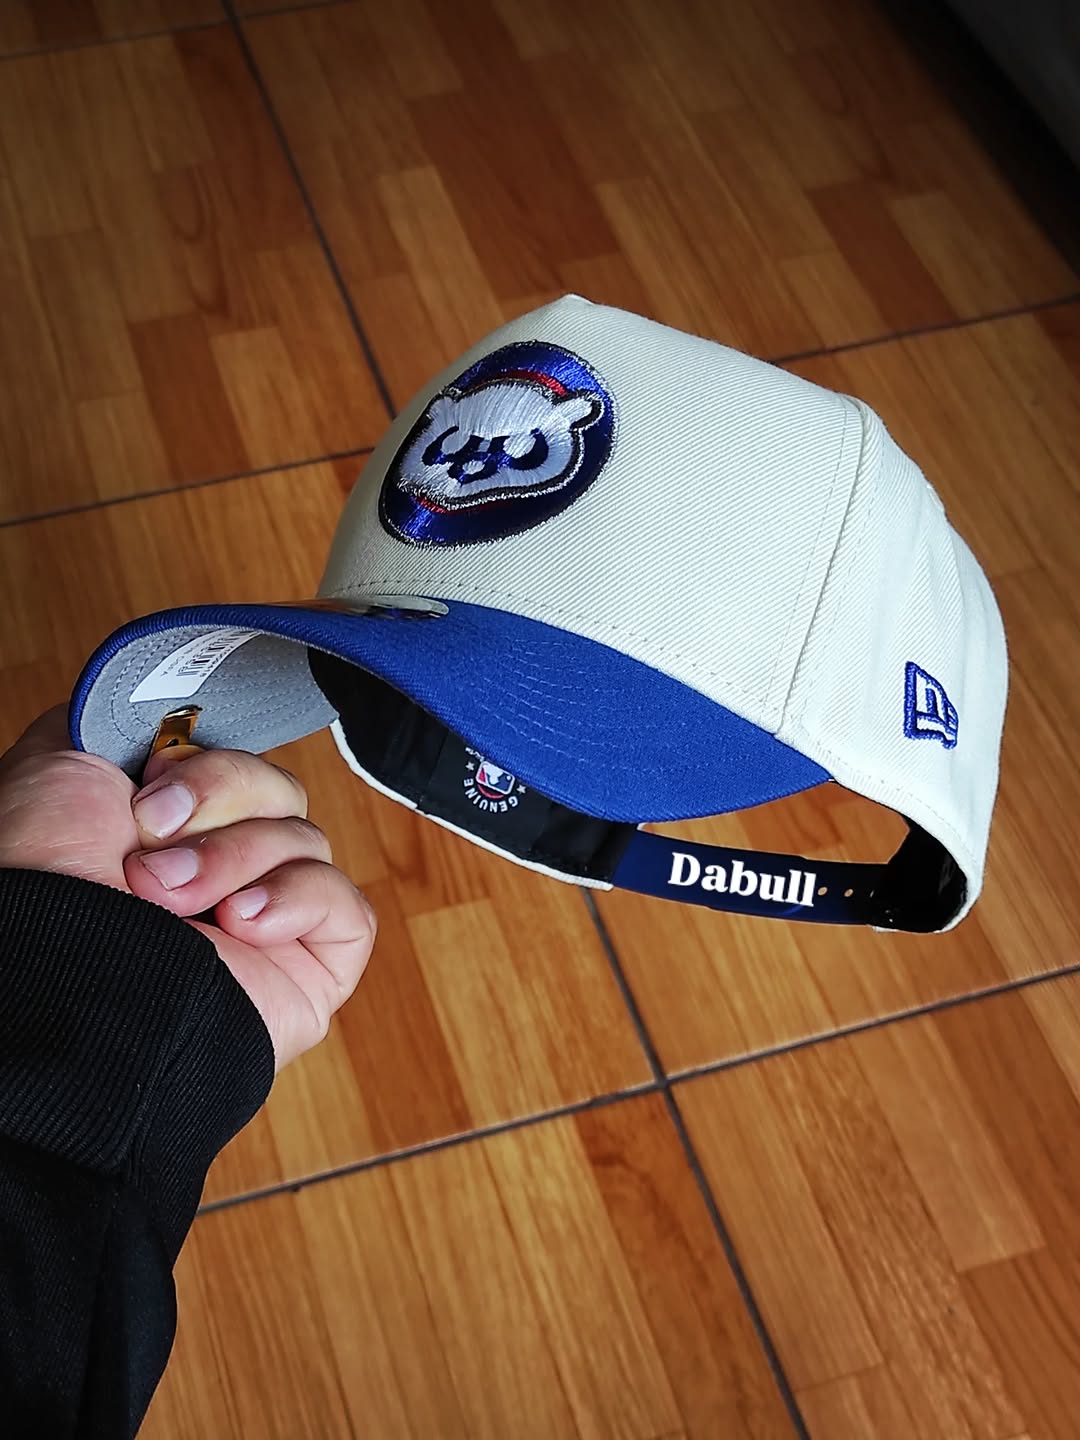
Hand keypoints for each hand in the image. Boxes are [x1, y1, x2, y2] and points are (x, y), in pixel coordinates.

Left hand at [0, 707, 374, 1070]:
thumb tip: (167, 708)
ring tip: (175, 904)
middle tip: (151, 853)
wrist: (66, 980)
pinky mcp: (308, 968)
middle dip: (218, 808)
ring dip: (237, 861)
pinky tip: (244, 925)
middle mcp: (217, 873)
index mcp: (170, 830)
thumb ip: (117, 720)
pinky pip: (346, 906)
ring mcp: (266, 923)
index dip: (208, 765)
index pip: (236, 763)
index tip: (153, 783)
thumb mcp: (59, 761)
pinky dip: (300, 900)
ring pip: (307, 841)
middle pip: (278, 792)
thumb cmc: (42, 882)